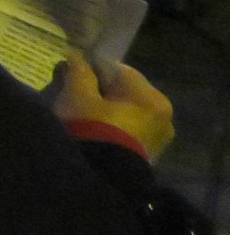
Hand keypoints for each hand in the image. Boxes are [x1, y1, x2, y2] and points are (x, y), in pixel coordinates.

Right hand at [48, 54, 175, 161]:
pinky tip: (94, 132)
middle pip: (126, 92)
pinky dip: (114, 128)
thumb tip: (77, 57)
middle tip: (75, 95)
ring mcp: (159, 138)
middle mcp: (163, 114)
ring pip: (128, 113)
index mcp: (151, 96)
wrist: (100, 177)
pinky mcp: (149, 156)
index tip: (72, 74)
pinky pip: (129, 131)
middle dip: (101, 91)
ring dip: (108, 111)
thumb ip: (79, 71)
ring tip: (83, 116)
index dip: (93, 69)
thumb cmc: (91, 128)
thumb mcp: (77, 94)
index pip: (119, 70)